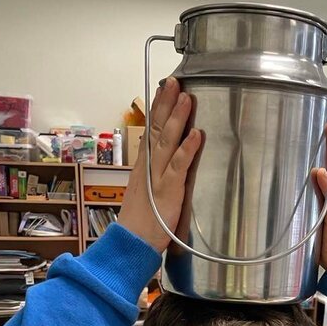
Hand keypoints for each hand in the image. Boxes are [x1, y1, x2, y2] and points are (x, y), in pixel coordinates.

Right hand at [117, 77, 200, 252]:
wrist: (131, 244)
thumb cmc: (141, 223)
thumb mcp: (146, 194)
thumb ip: (154, 177)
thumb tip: (162, 166)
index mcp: (144, 167)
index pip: (150, 131)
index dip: (157, 108)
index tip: (164, 89)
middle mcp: (149, 167)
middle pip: (156, 129)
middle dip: (166, 104)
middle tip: (174, 81)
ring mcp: (157, 177)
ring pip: (166, 142)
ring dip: (177, 119)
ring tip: (187, 99)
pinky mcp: (168, 191)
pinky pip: (178, 166)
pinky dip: (187, 149)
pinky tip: (196, 134)